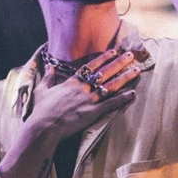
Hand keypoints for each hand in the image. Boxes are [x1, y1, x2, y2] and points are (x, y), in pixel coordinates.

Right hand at [27, 48, 141, 142]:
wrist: (44, 126)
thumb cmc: (41, 111)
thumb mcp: (41, 91)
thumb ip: (48, 78)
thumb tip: (49, 67)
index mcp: (71, 82)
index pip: (90, 67)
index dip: (103, 58)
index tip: (113, 51)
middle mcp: (82, 88)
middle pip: (104, 72)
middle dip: (118, 63)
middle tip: (130, 55)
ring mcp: (88, 100)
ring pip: (110, 86)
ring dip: (124, 77)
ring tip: (136, 70)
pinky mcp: (92, 112)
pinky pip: (110, 104)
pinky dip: (122, 98)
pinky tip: (133, 93)